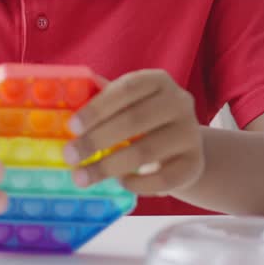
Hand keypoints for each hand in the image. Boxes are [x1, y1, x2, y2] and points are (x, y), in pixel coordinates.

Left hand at [62, 69, 204, 195]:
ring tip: (82, 177)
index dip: (97, 108)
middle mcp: (180, 102)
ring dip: (109, 167)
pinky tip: (120, 183)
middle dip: (96, 140)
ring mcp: (191, 133)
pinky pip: (163, 178)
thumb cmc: (142, 121)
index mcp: (158, 80)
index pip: (126, 89)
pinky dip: (138, 184)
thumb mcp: (125, 105)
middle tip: (70, 156)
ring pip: (146, 151)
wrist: (181, 147)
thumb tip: (69, 95)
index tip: (71, 127)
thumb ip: (102, 99)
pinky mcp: (195, 163)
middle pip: (134, 120)